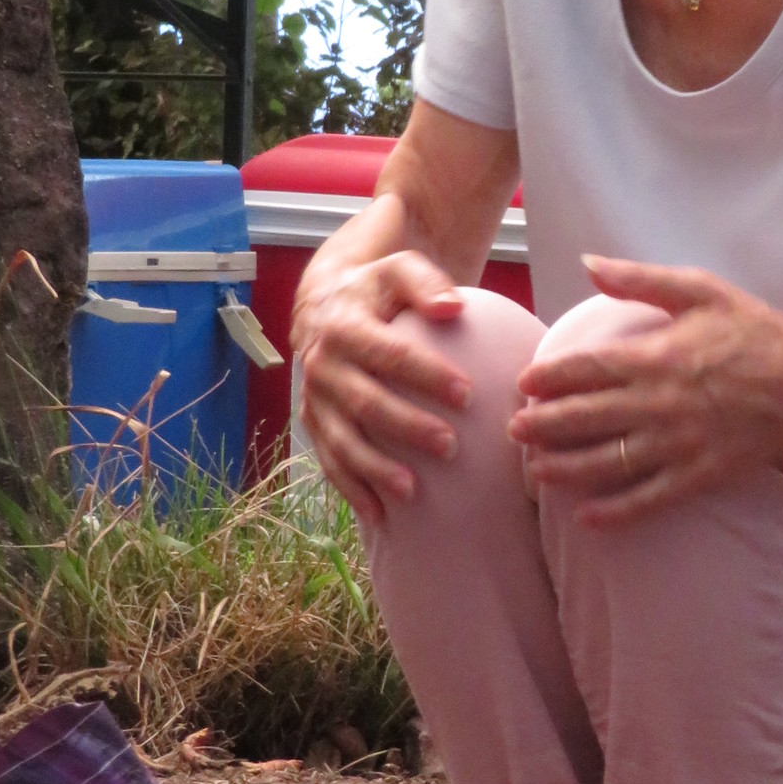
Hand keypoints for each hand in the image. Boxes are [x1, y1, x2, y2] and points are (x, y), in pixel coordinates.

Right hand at [292, 249, 473, 522]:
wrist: (325, 304)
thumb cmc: (378, 290)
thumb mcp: (399, 269)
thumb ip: (426, 283)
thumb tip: (453, 307)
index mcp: (343, 325)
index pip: (390, 354)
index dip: (427, 375)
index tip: (468, 394)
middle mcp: (321, 365)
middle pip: (366, 403)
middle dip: (406, 427)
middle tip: (451, 447)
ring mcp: (314, 399)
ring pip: (342, 440)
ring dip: (375, 469)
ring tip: (412, 492)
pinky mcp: (313, 424)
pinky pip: (329, 461)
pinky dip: (351, 488)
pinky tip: (380, 514)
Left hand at [508, 257, 782, 523]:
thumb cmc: (754, 330)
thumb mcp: (699, 289)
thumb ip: (639, 278)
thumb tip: (588, 262)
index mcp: (654, 356)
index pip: (585, 368)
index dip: (548, 377)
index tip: (523, 383)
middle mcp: (658, 403)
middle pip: (584, 417)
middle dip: (542, 425)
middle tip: (513, 431)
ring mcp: (677, 443)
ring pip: (607, 462)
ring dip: (565, 468)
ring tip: (535, 471)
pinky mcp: (698, 474)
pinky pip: (649, 498)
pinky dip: (615, 511)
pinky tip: (586, 517)